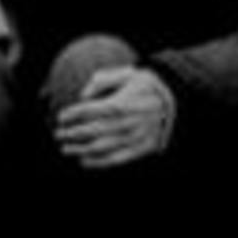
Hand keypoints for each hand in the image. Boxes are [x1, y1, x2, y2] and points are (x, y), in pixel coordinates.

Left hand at [53, 66, 174, 169]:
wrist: (179, 102)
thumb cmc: (149, 86)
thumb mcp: (128, 74)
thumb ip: (103, 80)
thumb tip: (82, 94)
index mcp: (120, 104)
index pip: (87, 111)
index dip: (71, 114)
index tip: (60, 117)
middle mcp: (124, 123)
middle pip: (90, 130)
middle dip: (71, 133)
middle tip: (58, 134)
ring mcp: (132, 138)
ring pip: (99, 147)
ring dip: (79, 149)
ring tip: (65, 149)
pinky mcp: (140, 149)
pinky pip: (115, 159)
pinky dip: (97, 163)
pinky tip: (83, 162)